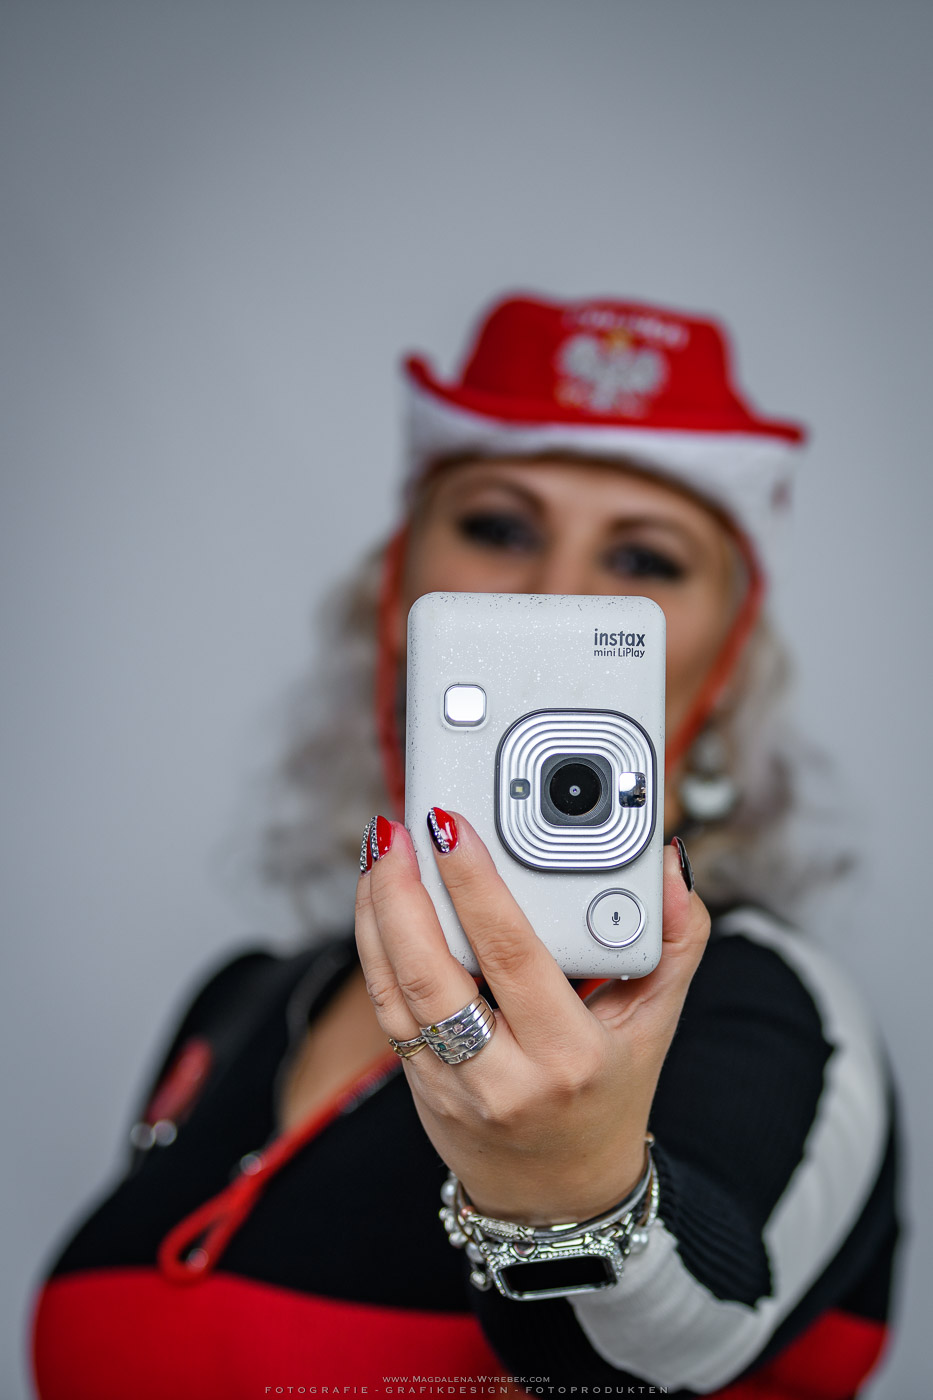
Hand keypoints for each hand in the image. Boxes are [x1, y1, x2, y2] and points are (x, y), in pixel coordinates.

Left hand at [355, 812, 708, 1224]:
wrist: (560, 1197)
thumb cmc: (610, 1094)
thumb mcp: (655, 1025)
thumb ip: (673, 943)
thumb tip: (671, 869)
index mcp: (569, 1055)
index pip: (511, 955)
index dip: (475, 886)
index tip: (452, 828)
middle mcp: (503, 1076)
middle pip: (430, 973)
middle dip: (403, 893)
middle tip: (398, 829)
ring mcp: (452, 1086)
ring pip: (394, 990)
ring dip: (376, 914)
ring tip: (379, 852)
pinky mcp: (418, 1085)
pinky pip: (386, 1008)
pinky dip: (374, 948)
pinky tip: (377, 902)